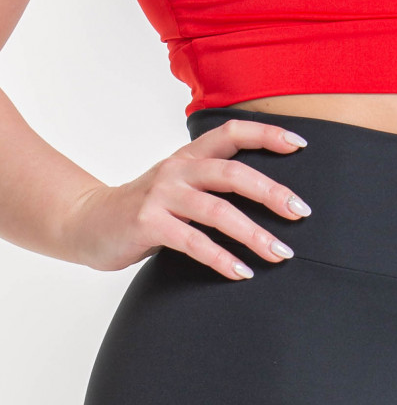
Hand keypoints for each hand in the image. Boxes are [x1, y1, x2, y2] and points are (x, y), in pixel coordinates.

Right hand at [65, 118, 310, 279]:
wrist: (87, 222)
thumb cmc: (145, 207)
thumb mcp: (178, 184)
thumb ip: (212, 183)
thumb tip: (271, 195)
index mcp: (189, 155)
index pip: (232, 132)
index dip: (267, 134)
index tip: (300, 144)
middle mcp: (177, 169)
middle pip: (232, 172)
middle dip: (272, 192)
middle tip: (301, 211)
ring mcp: (161, 195)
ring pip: (217, 210)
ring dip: (254, 233)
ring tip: (281, 253)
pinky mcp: (147, 224)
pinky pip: (193, 242)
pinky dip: (221, 258)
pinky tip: (242, 272)